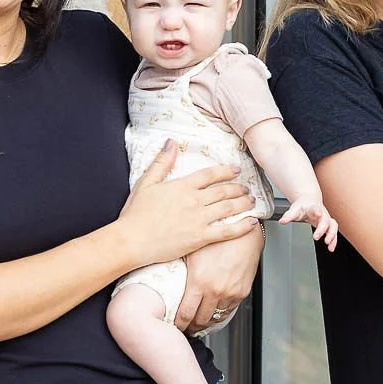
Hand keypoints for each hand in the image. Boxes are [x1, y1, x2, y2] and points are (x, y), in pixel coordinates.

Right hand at [118, 143, 253, 266]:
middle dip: (239, 189)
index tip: (236, 170)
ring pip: (229, 208)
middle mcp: (194, 201)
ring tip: (251, 201)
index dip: (226, 171)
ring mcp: (198, 219)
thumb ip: (162, 162)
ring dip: (244, 203)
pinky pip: (227, 231)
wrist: (130, 241)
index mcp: (182, 186)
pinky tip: (252, 222)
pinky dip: (242, 226)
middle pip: (224, 191)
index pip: (210, 175)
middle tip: (247, 189)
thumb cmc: (135, 215)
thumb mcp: (146, 183)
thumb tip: (171, 142)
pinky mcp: (200, 238)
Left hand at [175, 225, 264, 333]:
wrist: (244, 230)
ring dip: (207, 320)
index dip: (179, 324)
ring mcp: (231, 292)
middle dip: (192, 326)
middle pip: (200, 320)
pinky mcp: (243, 291)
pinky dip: (221, 312)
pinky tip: (215, 310)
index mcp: (199, 282)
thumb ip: (181, 270)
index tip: (176, 325)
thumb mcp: (192, 251)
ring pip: (216, 317)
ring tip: (200, 320)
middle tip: (186, 325)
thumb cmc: (218, 235)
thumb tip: (167, 280)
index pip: (185, 315)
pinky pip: (230, 310)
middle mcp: (216, 290)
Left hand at [279, 197, 338, 250]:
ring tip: (328, 244)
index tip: (317, 213)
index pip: (315, 208)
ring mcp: (326, 219)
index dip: (316, 211)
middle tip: (316, 237)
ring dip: (332, 235)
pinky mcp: (328, 225)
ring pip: (333, 226)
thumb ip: (288, 216)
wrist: (310, 201)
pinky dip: (333, 240)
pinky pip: (333, 232)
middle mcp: (322, 213)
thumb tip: (282, 221)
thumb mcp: (294, 210)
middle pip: (325, 220)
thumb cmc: (303, 206)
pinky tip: (331, 248)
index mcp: (313, 208)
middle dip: (322, 229)